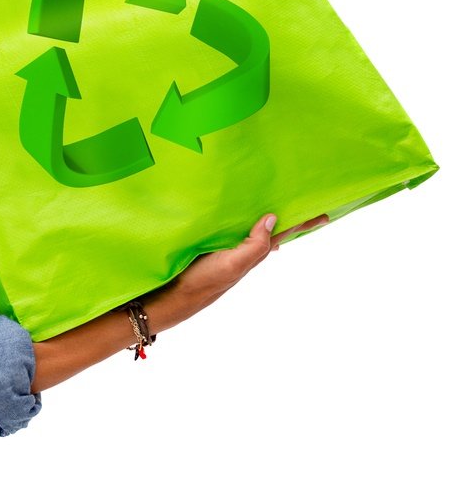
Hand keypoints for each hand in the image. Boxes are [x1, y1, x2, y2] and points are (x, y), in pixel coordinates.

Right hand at [144, 213, 329, 332]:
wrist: (172, 295)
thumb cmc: (204, 281)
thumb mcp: (234, 264)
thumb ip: (255, 245)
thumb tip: (272, 219)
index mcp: (253, 252)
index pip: (284, 234)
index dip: (303, 225)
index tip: (325, 215)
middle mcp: (244, 250)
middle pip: (272, 231)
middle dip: (288, 219)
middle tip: (302, 202)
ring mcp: (228, 249)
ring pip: (252, 230)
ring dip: (263, 218)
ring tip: (274, 205)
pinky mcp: (210, 246)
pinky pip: (232, 230)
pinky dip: (240, 221)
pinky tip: (236, 218)